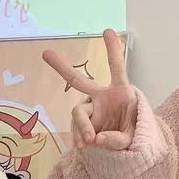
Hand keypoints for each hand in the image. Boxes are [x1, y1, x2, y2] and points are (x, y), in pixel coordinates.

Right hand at [42, 29, 136, 150]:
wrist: (125, 148)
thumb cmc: (133, 134)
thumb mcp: (132, 138)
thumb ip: (117, 139)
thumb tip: (95, 138)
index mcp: (121, 93)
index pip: (116, 69)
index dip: (112, 50)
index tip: (107, 31)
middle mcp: (101, 97)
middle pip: (78, 81)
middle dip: (61, 67)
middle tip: (45, 53)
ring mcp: (90, 110)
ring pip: (78, 113)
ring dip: (82, 127)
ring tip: (88, 142)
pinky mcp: (83, 123)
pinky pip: (77, 129)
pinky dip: (79, 138)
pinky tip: (83, 146)